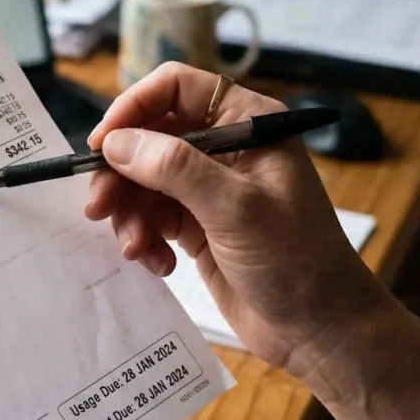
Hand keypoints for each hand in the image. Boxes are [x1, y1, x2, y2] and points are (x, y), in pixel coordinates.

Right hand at [84, 62, 395, 377]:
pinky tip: (158, 263)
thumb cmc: (295, 261)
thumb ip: (174, 168)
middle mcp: (226, 147)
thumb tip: (115, 143)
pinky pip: (152, 216)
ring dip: (130, 213)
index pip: (175, 89)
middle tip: (98, 208)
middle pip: (149, 137)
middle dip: (121, 174)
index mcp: (247, 123)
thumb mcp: (234, 208)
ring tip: (137, 248)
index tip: (101, 145)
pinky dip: (145, 237)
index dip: (132, 108)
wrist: (321, 330)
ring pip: (144, 180)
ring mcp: (210, 188)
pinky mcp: (198, 225)